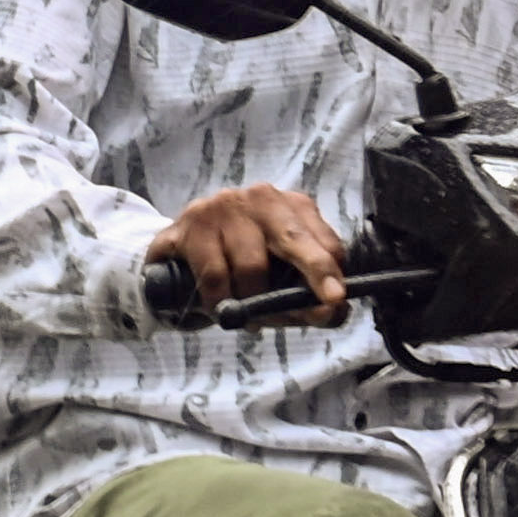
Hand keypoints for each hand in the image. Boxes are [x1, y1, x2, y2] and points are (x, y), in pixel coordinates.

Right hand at [147, 184, 346, 316]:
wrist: (181, 253)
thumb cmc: (241, 264)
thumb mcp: (279, 278)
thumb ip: (307, 298)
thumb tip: (332, 312)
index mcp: (292, 207)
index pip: (324, 240)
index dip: (330, 273)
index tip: (336, 299)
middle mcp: (260, 199)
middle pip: (294, 239)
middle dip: (315, 269)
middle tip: (330, 300)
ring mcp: (222, 207)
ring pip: (251, 267)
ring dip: (253, 304)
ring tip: (248, 318)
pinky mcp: (189, 226)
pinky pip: (214, 276)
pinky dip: (221, 302)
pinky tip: (220, 309)